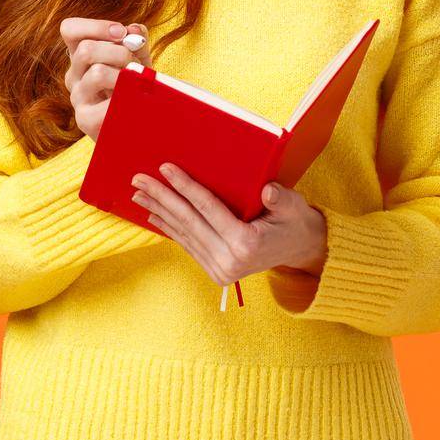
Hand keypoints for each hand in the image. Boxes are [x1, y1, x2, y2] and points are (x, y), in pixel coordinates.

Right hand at [59, 17, 151, 141]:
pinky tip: (136, 101)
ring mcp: (77, 98)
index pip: (69, 29)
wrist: (141, 124)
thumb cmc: (136, 86)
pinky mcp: (86, 120)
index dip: (95, 26)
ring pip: (97, 73)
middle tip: (136, 64)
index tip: (122, 33)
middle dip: (119, 52)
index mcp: (81, 56)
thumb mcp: (138, 58)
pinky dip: (128, 97)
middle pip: (86, 49)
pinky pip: (107, 102)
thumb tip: (135, 30)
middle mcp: (74, 75)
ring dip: (125, 75)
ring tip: (139, 84)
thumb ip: (137, 41)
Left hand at [130, 164, 327, 284]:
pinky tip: (154, 216)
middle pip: (188, 222)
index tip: (164, 168)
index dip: (185, 186)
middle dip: (161, 198)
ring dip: (159, 213)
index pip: (207, 209)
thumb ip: (281, 198)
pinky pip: (187, 245)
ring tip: (138, 195)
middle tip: (138, 180)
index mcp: (246, 243)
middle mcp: (229, 261)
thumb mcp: (293, 206)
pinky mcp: (215, 271)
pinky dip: (169, 229)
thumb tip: (267, 191)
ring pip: (183, 234)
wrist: (301, 250)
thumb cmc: (295, 221)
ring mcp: (221, 269)